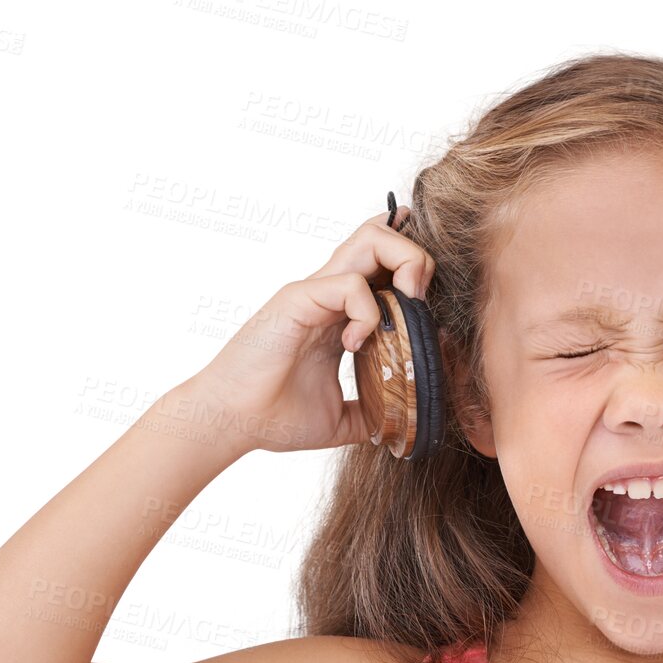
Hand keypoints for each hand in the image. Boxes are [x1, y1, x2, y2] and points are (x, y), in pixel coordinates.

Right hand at [187, 204, 436, 453]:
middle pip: (384, 237)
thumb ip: (375, 412)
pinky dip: (369, 313)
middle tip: (422, 302)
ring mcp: (314, 292)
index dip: (416, 271)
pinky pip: (351, 284)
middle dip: (418, 258)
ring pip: (372, 240)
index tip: (431, 311)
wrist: (231, 423)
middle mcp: (330, 294)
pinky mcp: (298, 300)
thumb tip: (404, 426)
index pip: (385, 265)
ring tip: (405, 307)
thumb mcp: (343, 419)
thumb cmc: (275, 416)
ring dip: (403, 266)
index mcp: (341, 314)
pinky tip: (356, 345)